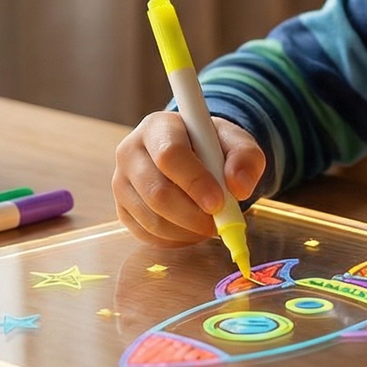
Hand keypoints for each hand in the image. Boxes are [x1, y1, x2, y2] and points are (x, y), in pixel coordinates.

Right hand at [113, 112, 265, 246]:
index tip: (219, 202)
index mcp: (158, 126)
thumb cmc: (213, 147)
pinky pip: (146, 234)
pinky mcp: (122, 208)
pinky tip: (191, 230)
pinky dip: (174, 240)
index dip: (195, 182)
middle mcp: (130, 152)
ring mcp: (121, 182)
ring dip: (185, 231)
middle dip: (191, 215)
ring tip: (207, 225)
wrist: (193, 155)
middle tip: (216, 224)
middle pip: (155, 191)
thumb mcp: (237, 143)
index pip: (169, 155)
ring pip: (151, 218)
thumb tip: (239, 187)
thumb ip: (245, 158)